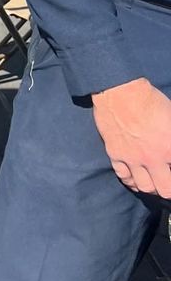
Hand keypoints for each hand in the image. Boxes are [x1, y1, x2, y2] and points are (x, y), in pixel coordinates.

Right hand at [92, 78, 170, 197]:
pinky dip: (131, 181)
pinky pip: (123, 177)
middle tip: (169, 183)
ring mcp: (132, 158)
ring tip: (155, 182)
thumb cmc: (151, 100)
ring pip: (144, 187)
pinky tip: (136, 179)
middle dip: (169, 189)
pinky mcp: (115, 154)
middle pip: (165, 190)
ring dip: (152, 187)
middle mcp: (153, 158)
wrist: (120, 91)